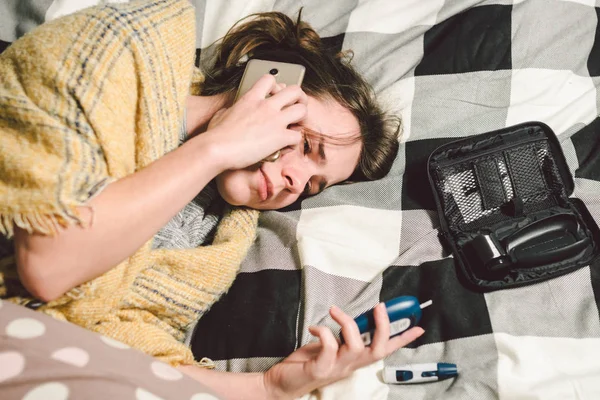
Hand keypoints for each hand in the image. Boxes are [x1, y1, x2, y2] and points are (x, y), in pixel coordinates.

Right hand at [202, 74, 307, 170]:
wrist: (217, 149)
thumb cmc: (216, 135)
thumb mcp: (221, 115)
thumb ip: (230, 110)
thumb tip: (228, 112)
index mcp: (251, 98)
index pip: (270, 79)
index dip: (277, 86)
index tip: (276, 96)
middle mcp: (266, 106)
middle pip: (295, 91)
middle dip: (299, 98)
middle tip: (296, 107)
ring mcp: (275, 121)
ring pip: (302, 110)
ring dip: (301, 119)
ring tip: (295, 127)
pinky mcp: (280, 137)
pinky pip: (298, 137)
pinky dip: (294, 143)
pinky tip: (285, 147)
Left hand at [263, 304, 424, 399]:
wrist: (282, 384)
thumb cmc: (307, 363)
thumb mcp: (331, 346)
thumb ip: (344, 335)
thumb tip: (355, 317)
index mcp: (355, 359)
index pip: (385, 350)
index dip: (403, 339)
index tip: (419, 327)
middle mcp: (350, 365)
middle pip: (379, 350)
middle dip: (384, 327)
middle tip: (379, 306)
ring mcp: (336, 368)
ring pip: (356, 346)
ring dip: (347, 322)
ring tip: (334, 310)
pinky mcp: (320, 369)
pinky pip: (329, 347)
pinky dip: (323, 331)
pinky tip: (314, 327)